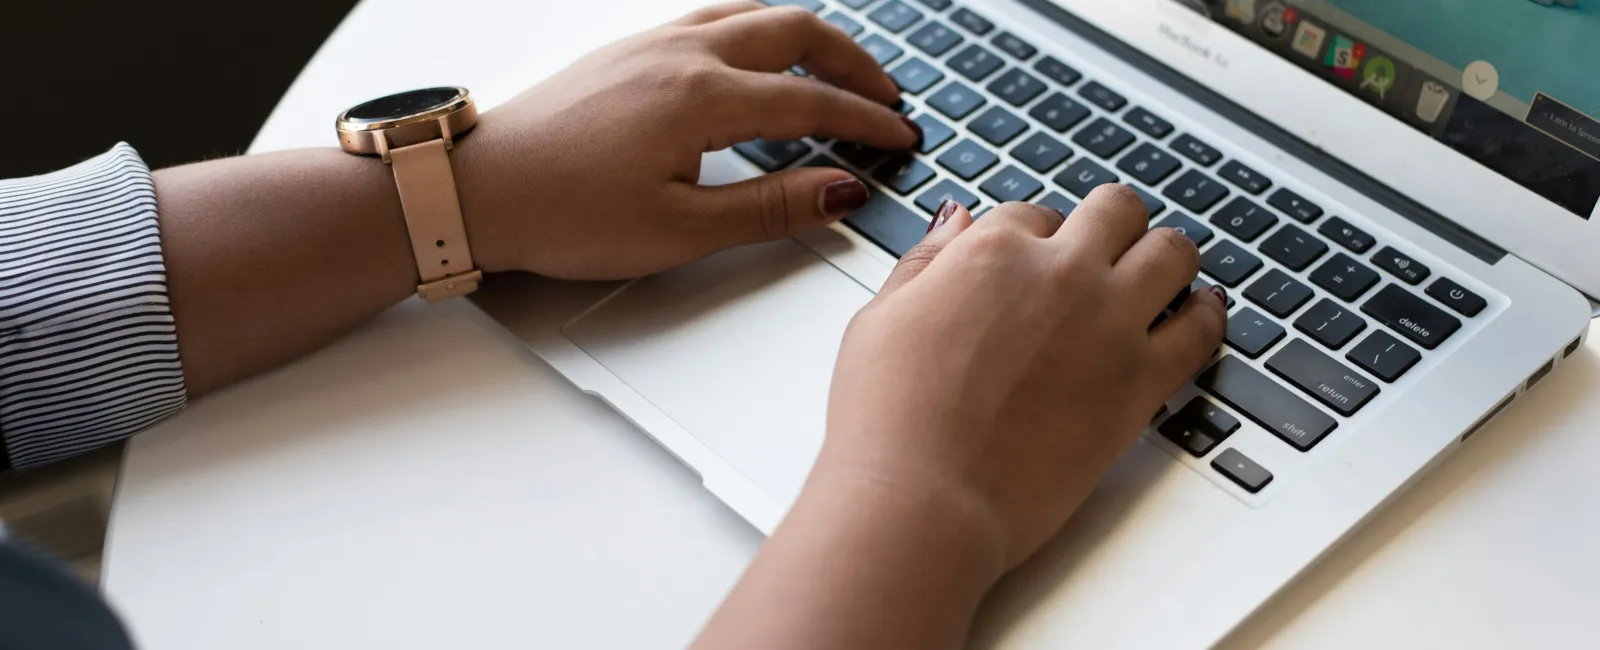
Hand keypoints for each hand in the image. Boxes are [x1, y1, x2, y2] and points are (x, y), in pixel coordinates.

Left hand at [450, 2, 918, 279]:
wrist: (474, 188)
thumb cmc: (560, 213)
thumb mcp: (678, 231)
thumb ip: (769, 208)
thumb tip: (839, 192)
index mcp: (701, 98)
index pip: (811, 101)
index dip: (866, 121)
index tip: (900, 139)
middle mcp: (680, 54)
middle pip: (794, 32)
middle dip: (851, 63)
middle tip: (886, 96)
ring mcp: (650, 43)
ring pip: (752, 13)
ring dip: (806, 37)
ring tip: (834, 70)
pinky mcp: (626, 50)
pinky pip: (712, 17)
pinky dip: (757, 31)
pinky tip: (756, 60)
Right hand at [818, 188, 1229, 569]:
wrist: (922, 499)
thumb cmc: (887, 421)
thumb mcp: (880, 319)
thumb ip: (925, 262)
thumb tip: (956, 222)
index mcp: (993, 252)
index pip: (1034, 216)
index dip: (1035, 238)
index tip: (1034, 264)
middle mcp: (1060, 274)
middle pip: (1115, 211)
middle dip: (1110, 224)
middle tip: (1108, 246)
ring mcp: (1109, 325)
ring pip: (1173, 252)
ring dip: (1166, 256)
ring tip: (1162, 271)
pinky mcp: (1141, 383)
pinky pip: (1203, 329)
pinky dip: (1208, 315)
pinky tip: (1202, 313)